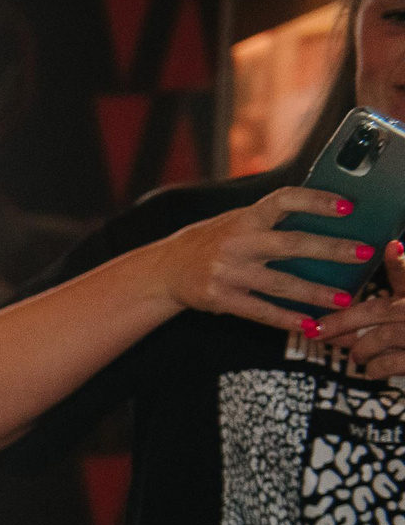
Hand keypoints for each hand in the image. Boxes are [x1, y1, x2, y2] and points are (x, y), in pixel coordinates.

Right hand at [151, 185, 371, 335]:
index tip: (346, 206)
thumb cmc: (209, 243)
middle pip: (291, 245)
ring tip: (343, 300)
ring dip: (315, 293)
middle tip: (360, 254)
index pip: (284, 201)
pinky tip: (308, 324)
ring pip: (280, 284)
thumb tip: (319, 219)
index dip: (316, 201)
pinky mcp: (220, 298)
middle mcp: (237, 243)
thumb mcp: (236, 222)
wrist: (165, 269)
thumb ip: (269, 220)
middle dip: (330, 250)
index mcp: (244, 218)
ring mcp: (228, 272)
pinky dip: (286, 319)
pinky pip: (259, 311)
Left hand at [317, 240, 404, 375]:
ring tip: (357, 356)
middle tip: (315, 331)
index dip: (399, 260)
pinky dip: (375, 368)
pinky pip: (387, 364)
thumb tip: (355, 291)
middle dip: (340, 322)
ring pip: (378, 338)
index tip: (391, 247)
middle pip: (377, 310)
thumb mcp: (402, 302)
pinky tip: (374, 369)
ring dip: (361, 350)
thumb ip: (388, 297)